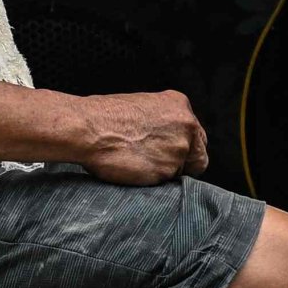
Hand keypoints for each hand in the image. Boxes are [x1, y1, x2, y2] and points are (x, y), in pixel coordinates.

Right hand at [67, 89, 209, 184]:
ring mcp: (179, 148)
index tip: (170, 154)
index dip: (184, 149)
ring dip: (164, 172)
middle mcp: (186, 125)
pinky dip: (153, 181)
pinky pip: (166, 183)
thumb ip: (163, 122)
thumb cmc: (104, 117)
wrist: (89, 129)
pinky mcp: (168, 170)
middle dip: (183, 163)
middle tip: (157, 164)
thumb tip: (165, 138)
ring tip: (137, 162)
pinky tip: (135, 169)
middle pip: (198, 156)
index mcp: (180, 105)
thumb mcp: (143, 107)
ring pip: (181, 171)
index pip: (196, 136)